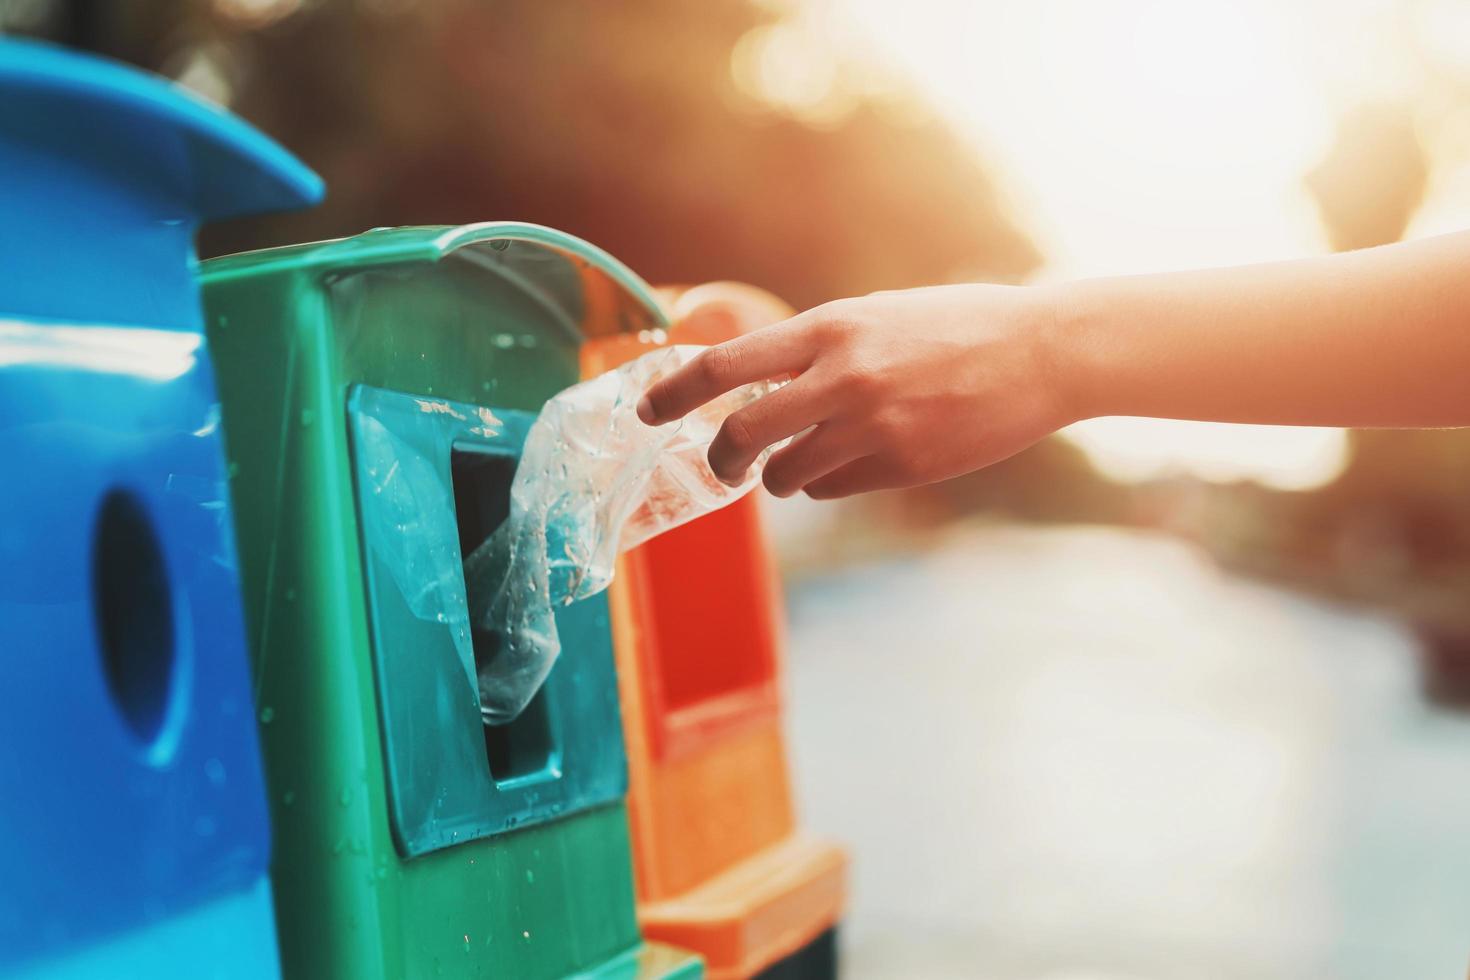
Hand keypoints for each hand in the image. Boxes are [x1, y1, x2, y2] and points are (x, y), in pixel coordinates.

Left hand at [637, 283, 1076, 498]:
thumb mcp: (876, 315)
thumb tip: (757, 384)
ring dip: (778, 476)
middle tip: (721, 465)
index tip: (646, 412)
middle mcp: (843, 379)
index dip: (673, 394)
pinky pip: (831, 489)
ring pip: (786, 476)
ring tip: (798, 460)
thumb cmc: (956, 325)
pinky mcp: (900, 469)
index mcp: (831, 329)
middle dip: (719, 459)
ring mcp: (873, 429)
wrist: (1041, 354)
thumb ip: (818, 347)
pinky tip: (854, 459)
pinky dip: (825, 482)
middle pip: (741, 437)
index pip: (725, 366)